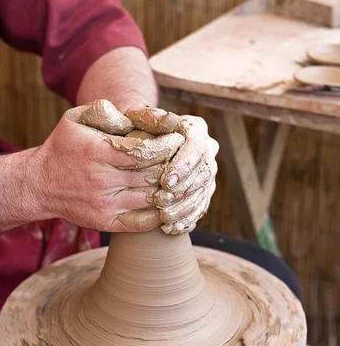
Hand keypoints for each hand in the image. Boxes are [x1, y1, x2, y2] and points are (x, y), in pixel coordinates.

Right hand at [30, 102, 182, 231]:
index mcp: (97, 152)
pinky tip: (169, 202)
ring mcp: (105, 205)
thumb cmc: (63, 147)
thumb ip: (103, 110)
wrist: (39, 185)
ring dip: (171, 189)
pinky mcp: (106, 222)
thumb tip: (133, 114)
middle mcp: (102, 180)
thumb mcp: (75, 118)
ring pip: (150, 198)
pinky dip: (160, 214)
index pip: (143, 151)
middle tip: (187, 158)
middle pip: (151, 174)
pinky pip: (142, 222)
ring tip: (183, 178)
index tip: (178, 140)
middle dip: (174, 166)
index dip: (166, 146)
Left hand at [123, 107, 218, 234]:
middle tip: (162, 202)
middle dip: (182, 190)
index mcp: (196, 128)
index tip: (165, 181)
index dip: (183, 165)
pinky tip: (171, 228)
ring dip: (184, 207)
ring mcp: (208, 171)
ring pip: (203, 192)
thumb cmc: (136, 129)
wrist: (143, 144)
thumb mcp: (137, 119)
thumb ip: (147, 117)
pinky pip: (200, 207)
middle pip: (202, 172)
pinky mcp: (204, 190)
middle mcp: (207, 149)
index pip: (195, 147)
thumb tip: (167, 120)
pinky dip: (187, 219)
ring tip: (165, 217)